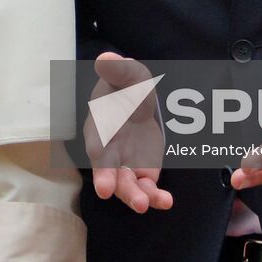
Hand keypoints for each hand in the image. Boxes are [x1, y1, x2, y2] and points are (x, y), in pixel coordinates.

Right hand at [86, 52, 173, 212]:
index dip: (96, 141)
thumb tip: (105, 58)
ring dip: (132, 196)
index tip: (97, 150)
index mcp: (100, 122)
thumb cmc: (128, 86)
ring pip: (125, 185)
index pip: (96, 133)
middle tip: (106, 189)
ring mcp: (124, 164)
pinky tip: (166, 201)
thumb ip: (118, 68)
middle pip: (104, 167)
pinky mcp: (142, 172)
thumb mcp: (128, 73)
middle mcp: (107, 148)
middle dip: (105, 178)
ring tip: (144, 204)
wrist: (140, 103)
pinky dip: (155, 197)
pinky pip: (147, 189)